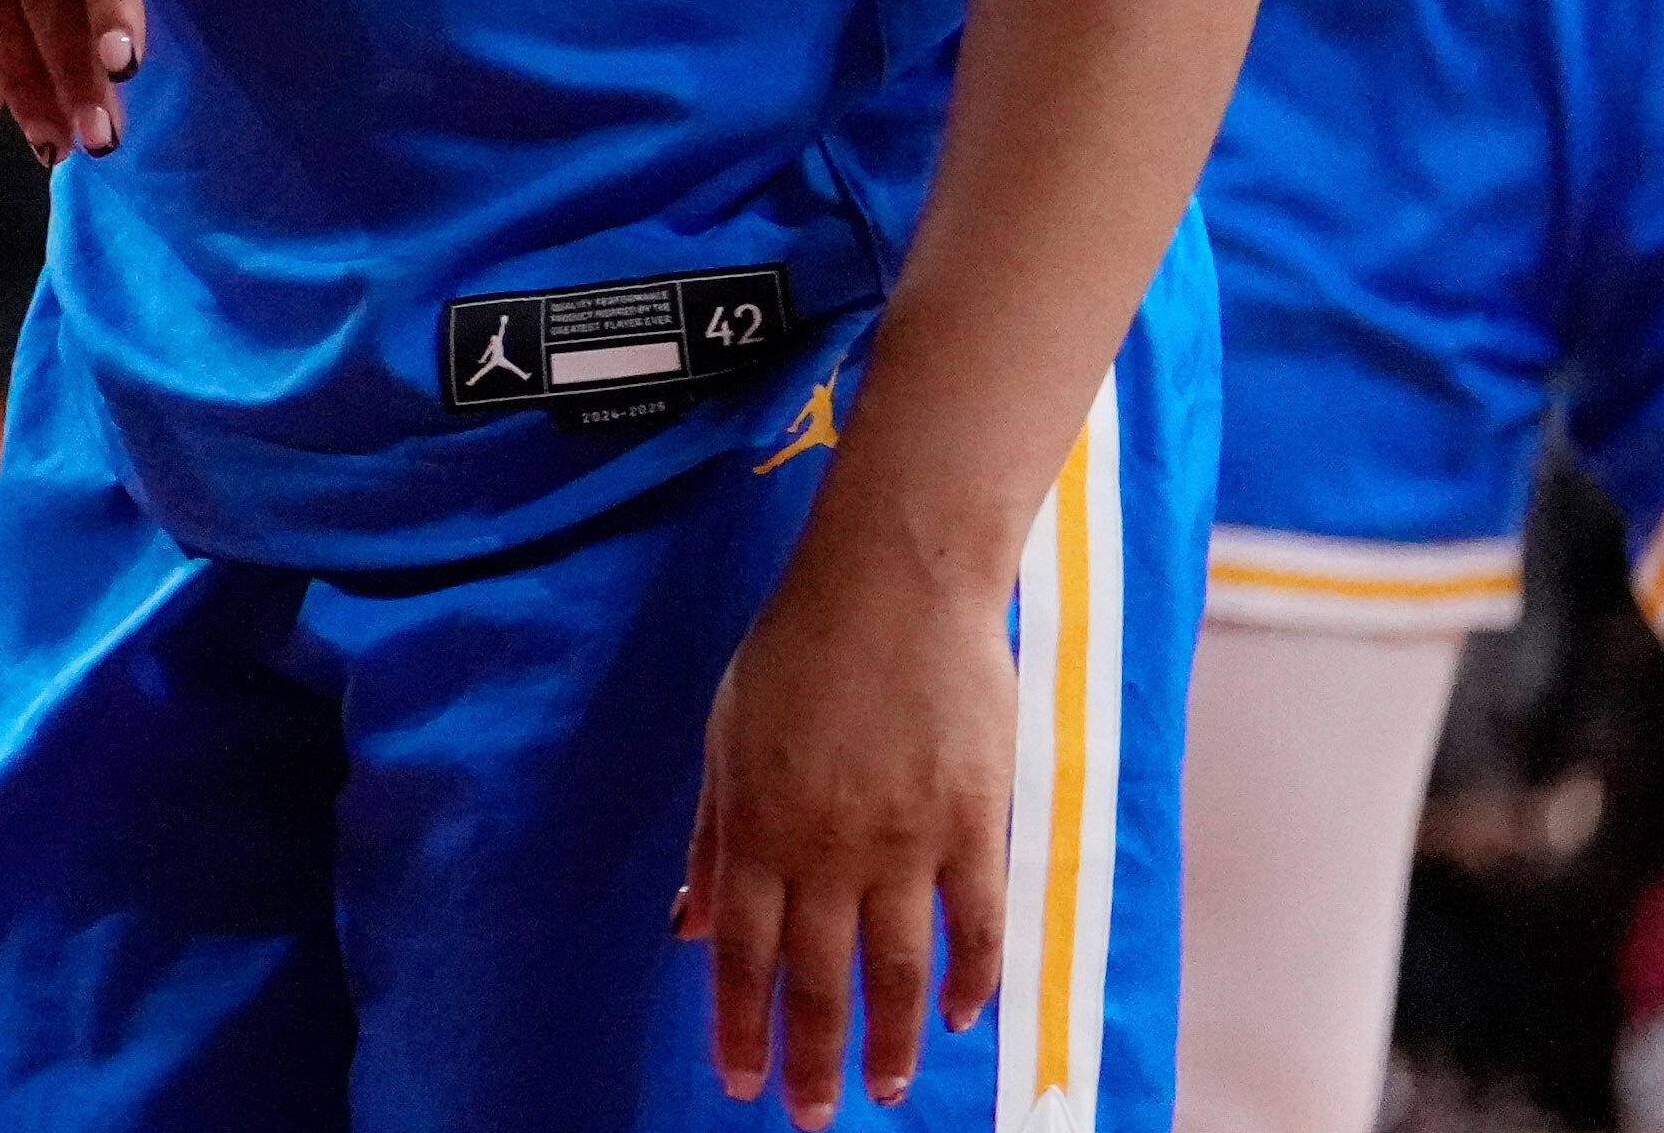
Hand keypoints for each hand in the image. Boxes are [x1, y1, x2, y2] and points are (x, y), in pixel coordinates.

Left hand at [677, 498, 1012, 1117]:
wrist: (894, 584)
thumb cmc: (798, 650)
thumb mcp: (726, 736)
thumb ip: (713, 840)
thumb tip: (687, 927)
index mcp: (757, 826)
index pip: (743, 954)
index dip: (740, 1027)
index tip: (741, 1084)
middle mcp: (827, 848)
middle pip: (818, 980)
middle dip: (810, 1059)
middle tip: (811, 1117)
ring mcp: (906, 842)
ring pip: (900, 974)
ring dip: (893, 1045)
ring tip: (887, 1092)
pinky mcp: (975, 825)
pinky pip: (977, 927)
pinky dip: (972, 982)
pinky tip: (962, 1019)